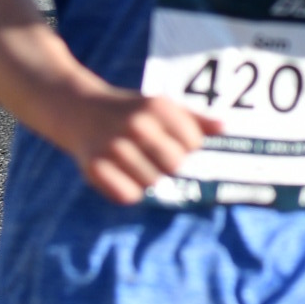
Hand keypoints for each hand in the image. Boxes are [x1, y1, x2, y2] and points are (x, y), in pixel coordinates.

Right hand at [60, 87, 221, 207]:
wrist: (79, 110)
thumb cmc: (131, 111)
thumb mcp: (162, 107)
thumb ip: (194, 120)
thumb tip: (225, 127)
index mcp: (158, 107)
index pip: (194, 144)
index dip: (184, 146)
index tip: (167, 138)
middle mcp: (137, 124)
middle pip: (176, 165)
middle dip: (167, 163)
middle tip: (149, 152)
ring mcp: (114, 146)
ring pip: (153, 183)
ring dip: (146, 177)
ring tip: (131, 160)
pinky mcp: (95, 167)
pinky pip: (128, 196)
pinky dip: (126, 190)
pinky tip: (119, 173)